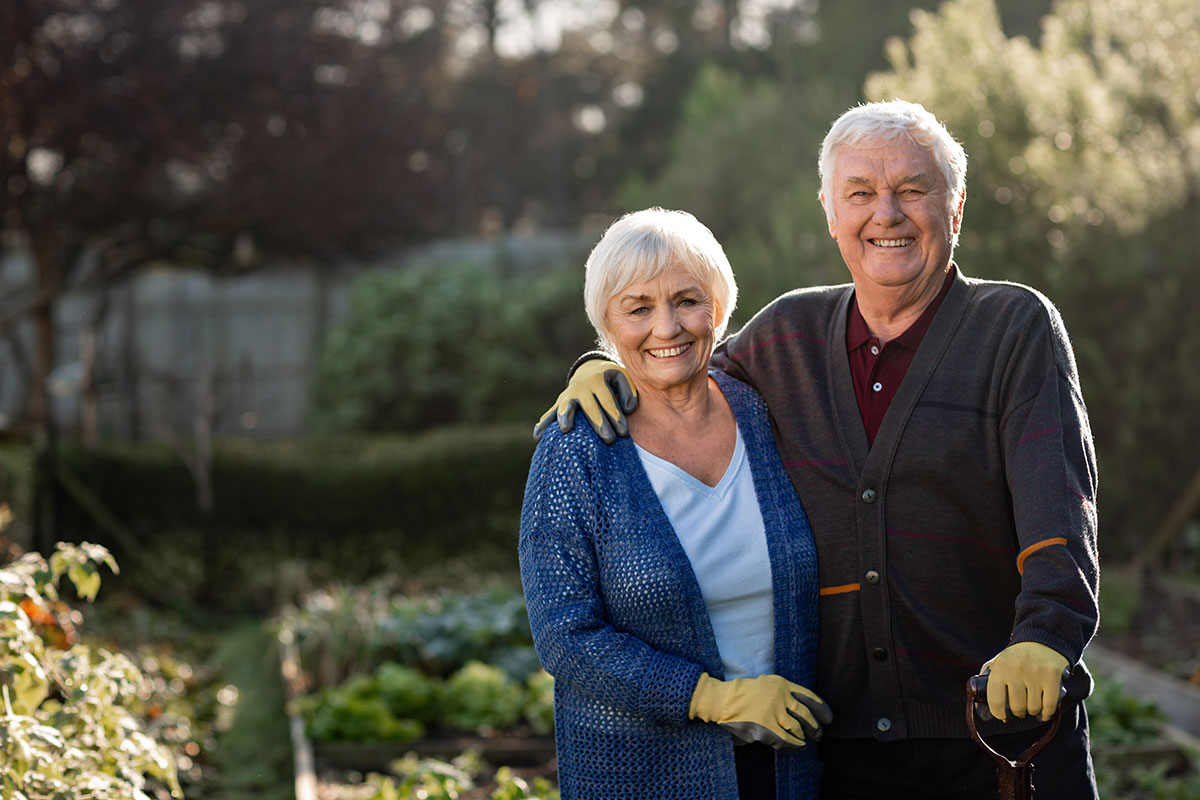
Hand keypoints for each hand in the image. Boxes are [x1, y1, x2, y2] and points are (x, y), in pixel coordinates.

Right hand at [532, 359, 637, 443]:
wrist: (590, 370)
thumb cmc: (612, 381)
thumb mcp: (623, 379)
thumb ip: (630, 393)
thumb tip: (626, 410)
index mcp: (597, 380)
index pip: (607, 400)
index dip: (616, 416)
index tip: (624, 433)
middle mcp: (581, 386)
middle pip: (589, 406)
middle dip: (599, 423)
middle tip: (609, 440)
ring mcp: (568, 395)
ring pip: (566, 406)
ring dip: (566, 417)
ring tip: (565, 429)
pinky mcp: (560, 403)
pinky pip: (551, 413)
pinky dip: (544, 423)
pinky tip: (538, 435)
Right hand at [688, 672, 832, 749]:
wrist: (722, 700)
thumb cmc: (744, 694)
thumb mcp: (766, 685)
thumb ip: (784, 694)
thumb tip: (806, 713)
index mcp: (781, 684)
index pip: (809, 697)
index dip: (822, 709)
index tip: (828, 718)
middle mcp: (780, 697)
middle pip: (806, 715)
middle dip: (815, 727)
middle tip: (817, 734)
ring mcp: (772, 712)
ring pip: (797, 729)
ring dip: (804, 737)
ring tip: (805, 741)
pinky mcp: (765, 728)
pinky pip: (786, 740)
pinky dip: (794, 745)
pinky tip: (798, 746)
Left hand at [981, 642, 1069, 721]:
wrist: (1042, 640)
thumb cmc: (1016, 659)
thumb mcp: (997, 665)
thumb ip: (987, 687)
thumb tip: (983, 716)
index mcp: (1000, 668)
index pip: (996, 701)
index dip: (998, 713)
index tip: (1002, 715)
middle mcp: (1016, 670)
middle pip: (1017, 708)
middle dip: (1018, 712)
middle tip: (1019, 709)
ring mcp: (1036, 673)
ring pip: (1034, 709)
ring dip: (1032, 712)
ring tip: (1031, 706)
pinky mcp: (1053, 677)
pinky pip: (1049, 706)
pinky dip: (1046, 714)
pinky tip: (1043, 713)